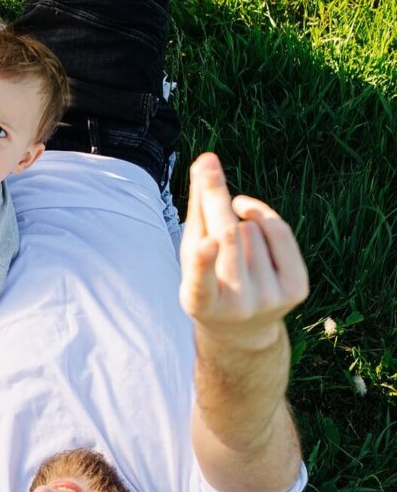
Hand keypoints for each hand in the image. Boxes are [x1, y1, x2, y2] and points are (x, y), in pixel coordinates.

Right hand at [179, 153, 308, 349]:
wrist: (241, 330)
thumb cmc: (209, 284)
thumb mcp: (193, 259)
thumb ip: (197, 212)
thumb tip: (205, 161)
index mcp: (202, 305)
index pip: (202, 282)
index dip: (204, 262)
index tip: (206, 243)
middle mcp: (239, 305)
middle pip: (229, 238)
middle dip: (216, 197)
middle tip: (207, 164)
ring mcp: (272, 299)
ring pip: (252, 229)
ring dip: (239, 223)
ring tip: (233, 243)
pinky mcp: (298, 289)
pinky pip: (279, 232)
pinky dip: (262, 218)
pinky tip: (249, 220)